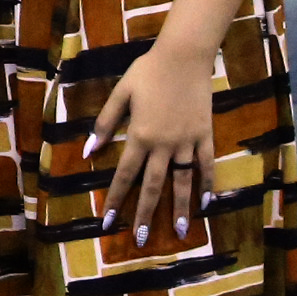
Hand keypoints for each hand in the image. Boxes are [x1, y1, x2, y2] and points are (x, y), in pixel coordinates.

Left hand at [91, 46, 213, 241]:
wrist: (184, 56)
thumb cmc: (147, 72)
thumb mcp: (120, 94)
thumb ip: (104, 123)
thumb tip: (89, 151)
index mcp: (139, 135)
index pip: (124, 175)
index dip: (116, 200)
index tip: (108, 222)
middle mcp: (163, 145)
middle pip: (152, 186)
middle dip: (144, 213)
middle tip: (140, 239)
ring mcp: (187, 142)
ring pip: (182, 181)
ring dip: (179, 208)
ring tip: (178, 231)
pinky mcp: (205, 135)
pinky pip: (207, 165)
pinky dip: (207, 184)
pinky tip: (206, 203)